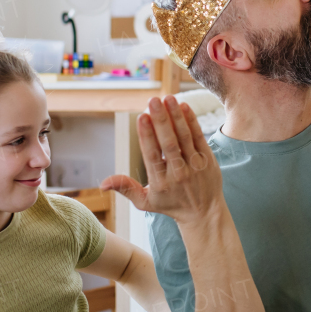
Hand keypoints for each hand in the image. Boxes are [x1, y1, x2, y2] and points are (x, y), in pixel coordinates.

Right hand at [101, 96, 223, 226]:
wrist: (204, 213)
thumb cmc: (171, 204)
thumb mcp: (145, 202)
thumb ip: (125, 188)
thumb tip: (102, 183)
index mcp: (160, 182)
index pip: (152, 155)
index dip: (147, 135)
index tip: (141, 117)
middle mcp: (178, 174)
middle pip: (168, 143)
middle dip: (161, 120)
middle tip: (153, 100)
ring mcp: (195, 166)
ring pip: (184, 137)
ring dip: (176, 116)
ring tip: (168, 98)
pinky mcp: (208, 160)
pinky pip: (199, 137)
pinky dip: (192, 121)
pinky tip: (184, 106)